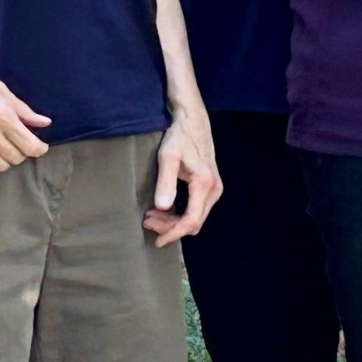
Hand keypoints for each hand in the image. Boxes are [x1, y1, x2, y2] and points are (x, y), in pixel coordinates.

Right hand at [0, 61, 50, 170]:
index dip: (40, 149)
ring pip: (1, 166)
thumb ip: (23, 110)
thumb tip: (45, 122)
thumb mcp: (0, 89)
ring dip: (7, 158)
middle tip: (20, 141)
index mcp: (3, 116)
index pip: (30, 147)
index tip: (40, 146)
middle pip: (17, 158)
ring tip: (5, 145)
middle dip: (24, 152)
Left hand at [145, 109, 221, 245]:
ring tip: (152, 216)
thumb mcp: (168, 157)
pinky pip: (196, 209)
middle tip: (148, 222)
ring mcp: (214, 189)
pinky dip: (180, 213)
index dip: (173, 233)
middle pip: (194, 222)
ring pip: (196, 217)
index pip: (191, 220)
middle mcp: (214, 190)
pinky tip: (164, 209)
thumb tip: (162, 207)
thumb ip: (165, 182)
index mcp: (204, 184)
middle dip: (171, 228)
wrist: (192, 121)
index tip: (157, 240)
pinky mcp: (210, 186)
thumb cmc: (179, 136)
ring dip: (174, 222)